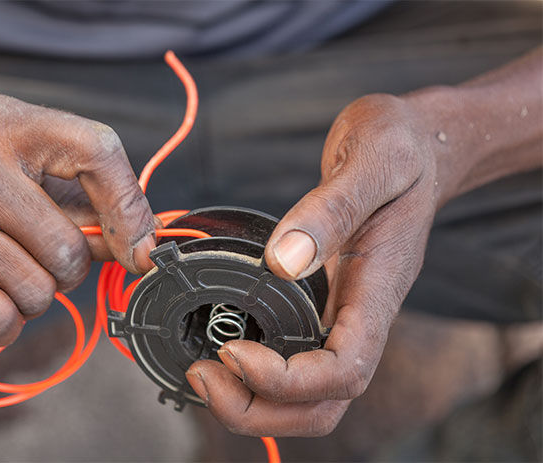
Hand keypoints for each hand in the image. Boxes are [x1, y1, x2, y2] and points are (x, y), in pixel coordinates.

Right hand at [0, 93, 154, 346]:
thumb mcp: (37, 178)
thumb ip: (95, 207)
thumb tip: (146, 249)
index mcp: (9, 122)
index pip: (97, 151)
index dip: (129, 211)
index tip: (138, 250)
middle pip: (67, 247)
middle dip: (66, 270)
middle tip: (35, 257)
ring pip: (36, 290)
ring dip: (33, 298)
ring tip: (2, 271)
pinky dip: (4, 325)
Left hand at [186, 94, 438, 435]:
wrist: (417, 147)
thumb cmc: (402, 149)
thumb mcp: (373, 160)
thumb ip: (331, 209)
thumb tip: (283, 261)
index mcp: (378, 290)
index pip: (344, 371)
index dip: (287, 381)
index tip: (234, 351)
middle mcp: (362, 315)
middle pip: (323, 406)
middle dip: (261, 410)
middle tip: (203, 377)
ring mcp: (343, 314)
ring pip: (309, 397)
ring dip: (255, 403)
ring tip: (203, 373)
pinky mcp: (324, 304)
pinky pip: (295, 362)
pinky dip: (255, 376)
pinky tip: (220, 352)